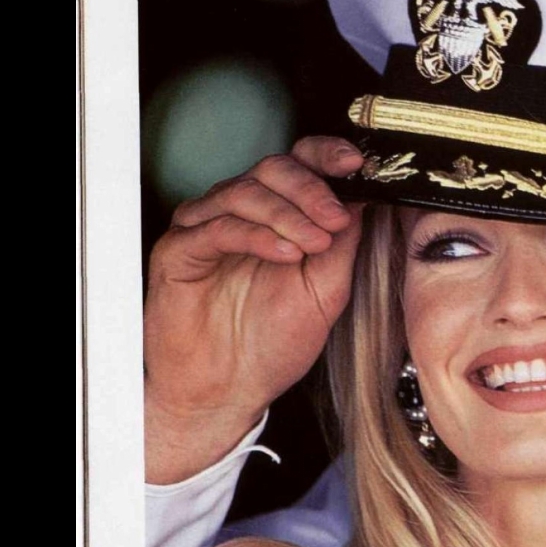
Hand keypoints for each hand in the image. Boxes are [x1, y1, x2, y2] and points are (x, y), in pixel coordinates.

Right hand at [144, 137, 363, 483]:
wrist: (230, 391)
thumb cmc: (273, 344)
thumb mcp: (326, 291)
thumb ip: (344, 243)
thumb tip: (366, 198)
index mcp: (277, 215)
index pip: (300, 163)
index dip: (327, 155)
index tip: (357, 165)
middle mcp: (240, 214)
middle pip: (273, 168)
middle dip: (312, 189)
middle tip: (336, 219)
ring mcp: (206, 228)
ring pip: (245, 191)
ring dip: (288, 213)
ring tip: (315, 244)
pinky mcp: (179, 251)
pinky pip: (218, 227)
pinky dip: (257, 235)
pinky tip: (286, 254)